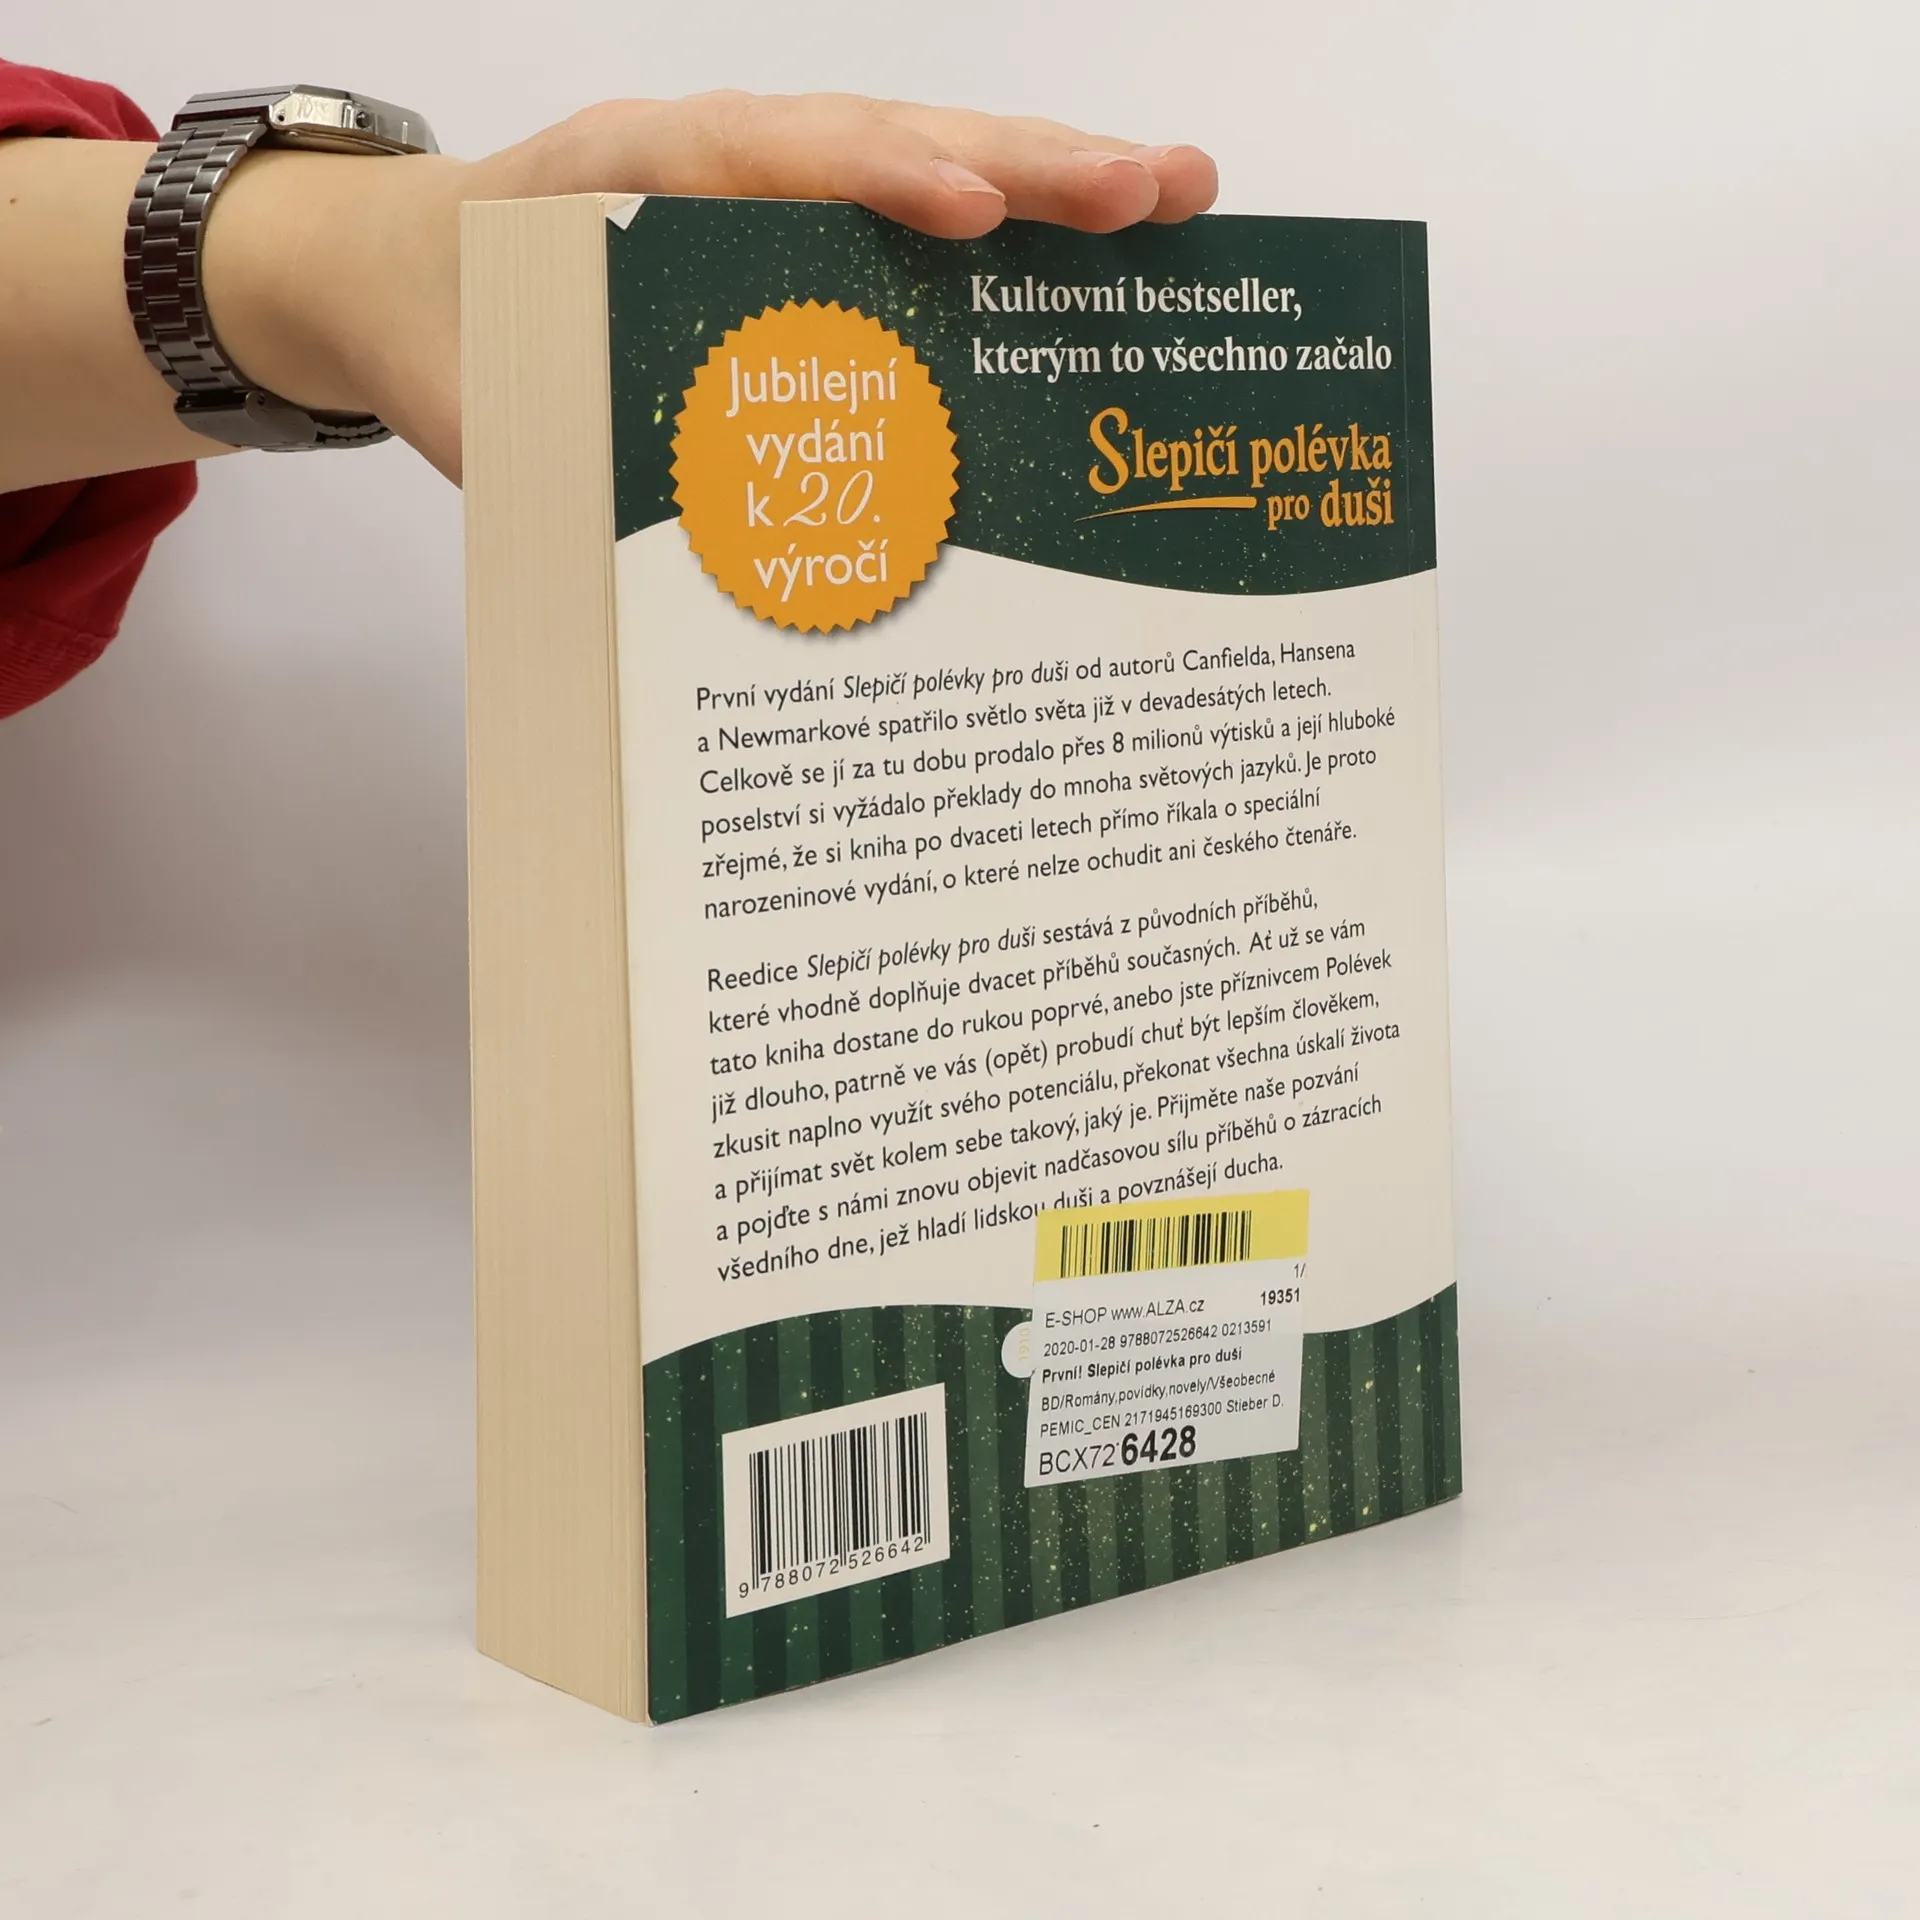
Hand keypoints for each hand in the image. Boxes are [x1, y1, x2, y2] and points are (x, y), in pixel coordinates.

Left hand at [209, 94, 1218, 482]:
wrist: (400, 270)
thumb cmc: (451, 332)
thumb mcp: (496, 406)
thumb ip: (582, 460)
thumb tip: (694, 574)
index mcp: (634, 182)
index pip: (780, 165)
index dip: (882, 187)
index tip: (973, 218)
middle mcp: (722, 157)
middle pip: (889, 139)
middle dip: (1025, 164)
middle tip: (1154, 192)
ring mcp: (771, 177)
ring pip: (923, 159)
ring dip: (1048, 175)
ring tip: (1174, 196)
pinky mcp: (796, 218)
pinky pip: (909, 208)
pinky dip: (1006, 221)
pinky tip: (1093, 248)